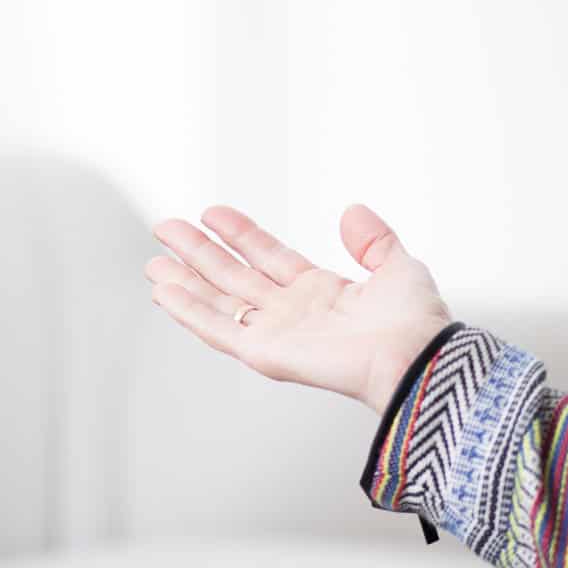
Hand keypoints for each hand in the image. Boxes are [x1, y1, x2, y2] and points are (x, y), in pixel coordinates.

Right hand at [147, 204, 451, 412]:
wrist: (412, 356)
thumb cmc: (414, 324)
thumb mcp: (399, 266)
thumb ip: (374, 240)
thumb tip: (353, 211)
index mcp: (319, 293)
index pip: (268, 256)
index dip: (240, 234)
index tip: (212, 213)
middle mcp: (291, 313)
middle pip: (232, 276)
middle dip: (197, 253)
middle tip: (165, 229)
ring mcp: (274, 333)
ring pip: (217, 302)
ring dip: (183, 282)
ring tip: (154, 263)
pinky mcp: (262, 353)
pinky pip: (217, 329)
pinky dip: (187, 311)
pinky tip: (163, 293)